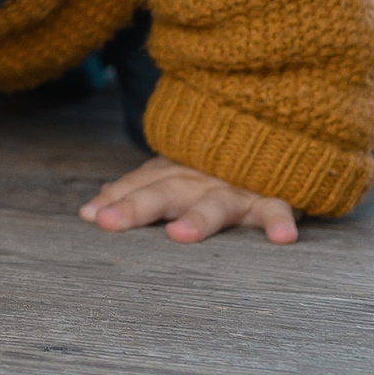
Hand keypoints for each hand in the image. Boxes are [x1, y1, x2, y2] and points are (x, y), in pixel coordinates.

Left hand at [80, 155, 298, 243]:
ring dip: (199, 219)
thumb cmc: (211, 169)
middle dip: (136, 206)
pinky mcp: (271, 196)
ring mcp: (235, 188)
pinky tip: (283, 238)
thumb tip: (93, 207)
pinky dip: (281, 221)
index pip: (139, 185)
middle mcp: (198, 179)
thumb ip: (137, 190)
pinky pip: (278, 208)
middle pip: (165, 191)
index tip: (90, 215)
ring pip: (215, 204)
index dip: (115, 198)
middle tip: (109, 222)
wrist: (268, 136)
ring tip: (179, 236)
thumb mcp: (172, 176)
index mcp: (173, 174)